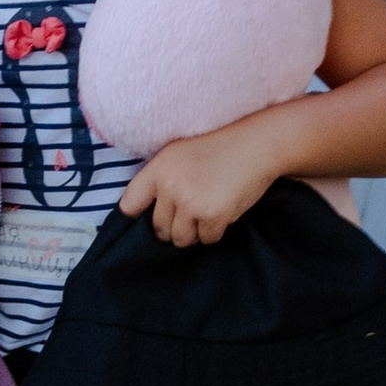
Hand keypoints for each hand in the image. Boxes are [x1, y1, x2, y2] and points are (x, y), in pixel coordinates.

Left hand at [119, 116, 285, 247]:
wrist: (255, 145)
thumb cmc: (217, 149)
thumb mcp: (177, 154)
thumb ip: (157, 180)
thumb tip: (139, 213)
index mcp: (158, 169)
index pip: (129, 205)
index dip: (139, 215)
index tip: (150, 216)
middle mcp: (170, 187)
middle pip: (159, 228)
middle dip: (174, 225)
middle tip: (192, 210)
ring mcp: (191, 203)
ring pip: (181, 239)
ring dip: (194, 232)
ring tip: (206, 211)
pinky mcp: (213, 216)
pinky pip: (206, 239)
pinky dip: (215, 231)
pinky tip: (222, 211)